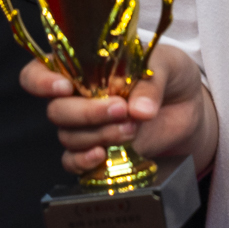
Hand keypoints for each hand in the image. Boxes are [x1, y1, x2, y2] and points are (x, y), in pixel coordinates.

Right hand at [21, 41, 210, 177]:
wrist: (189, 106)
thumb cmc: (169, 74)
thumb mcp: (166, 65)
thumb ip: (151, 82)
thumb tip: (140, 110)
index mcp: (82, 65)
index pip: (39, 72)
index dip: (41, 81)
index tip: (64, 87)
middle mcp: (76, 97)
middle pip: (57, 110)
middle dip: (86, 113)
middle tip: (120, 109)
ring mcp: (85, 126)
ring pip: (69, 136)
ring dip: (99, 134)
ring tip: (132, 128)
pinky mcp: (97, 150)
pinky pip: (74, 162)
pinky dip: (84, 162)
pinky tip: (103, 155)